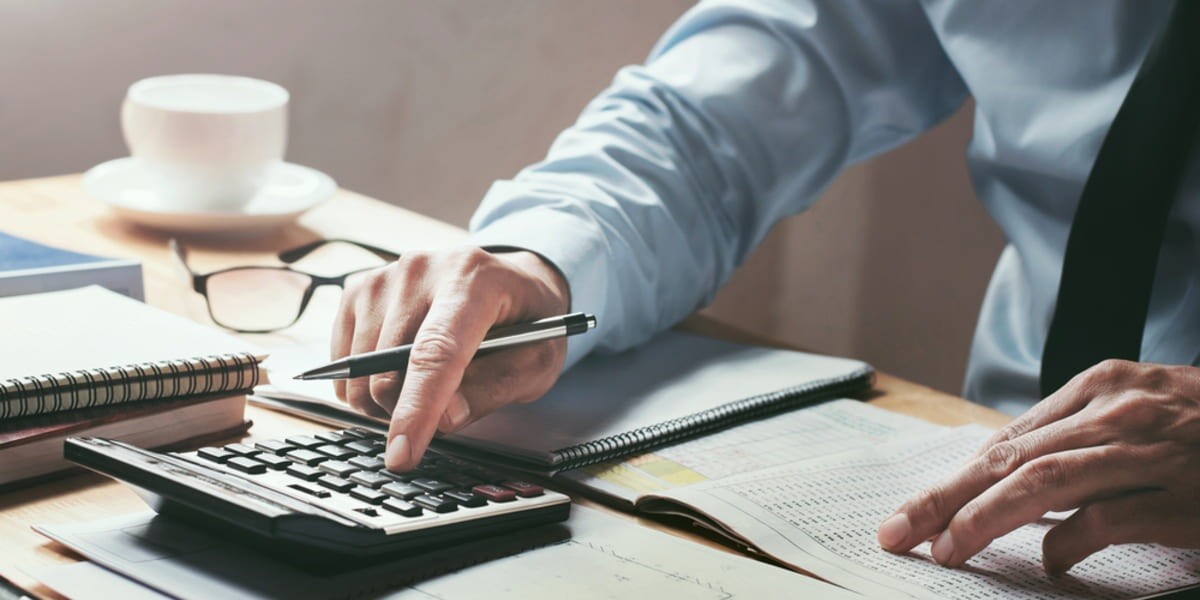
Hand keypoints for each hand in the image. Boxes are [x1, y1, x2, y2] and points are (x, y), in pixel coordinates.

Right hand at [332, 247, 570, 470]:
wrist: (508, 280)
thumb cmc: (525, 321)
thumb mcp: (537, 360)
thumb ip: (496, 388)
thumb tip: (442, 419)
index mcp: (473, 279)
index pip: (436, 352)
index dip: (417, 408)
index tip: (403, 454)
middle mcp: (421, 269)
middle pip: (388, 369)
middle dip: (408, 411)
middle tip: (443, 410)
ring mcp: (384, 276)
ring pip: (359, 371)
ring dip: (386, 398)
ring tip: (427, 384)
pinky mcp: (359, 289)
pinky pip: (343, 360)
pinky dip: (366, 381)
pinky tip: (400, 368)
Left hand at [876, 359, 1199, 573]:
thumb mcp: (1137, 409)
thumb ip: (1077, 436)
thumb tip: (1005, 476)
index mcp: (1099, 386)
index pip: (1006, 440)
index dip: (952, 479)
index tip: (911, 512)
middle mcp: (1117, 412)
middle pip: (1009, 458)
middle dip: (945, 498)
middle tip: (898, 531)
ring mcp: (1150, 452)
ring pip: (1045, 480)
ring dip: (986, 517)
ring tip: (948, 549)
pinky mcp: (1183, 497)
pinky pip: (1109, 520)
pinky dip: (1068, 542)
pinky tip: (1046, 563)